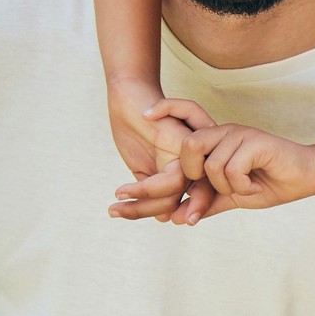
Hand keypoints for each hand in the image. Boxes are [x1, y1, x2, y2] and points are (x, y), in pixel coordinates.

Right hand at [106, 96, 214, 223]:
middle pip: (184, 200)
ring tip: (116, 202)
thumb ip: (155, 190)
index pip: (188, 201)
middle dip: (151, 211)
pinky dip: (145, 189)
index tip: (132, 218)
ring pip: (176, 193)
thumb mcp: (145, 166)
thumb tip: (164, 217)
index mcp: (191, 170)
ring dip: (142, 202)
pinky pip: (172, 179)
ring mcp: (195, 154)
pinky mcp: (187, 144)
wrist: (131, 97)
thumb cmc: (138, 130)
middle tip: (117, 214)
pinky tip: (122, 189)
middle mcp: (198, 163)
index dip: (161, 213)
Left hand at [171, 122, 314, 220]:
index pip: (184, 136)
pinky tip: (256, 187)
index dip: (167, 116)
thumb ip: (205, 203)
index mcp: (215, 141)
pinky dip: (243, 187)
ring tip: (247, 188)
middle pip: (190, 145)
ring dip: (229, 188)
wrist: (305, 179)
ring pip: (213, 166)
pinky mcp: (256, 142)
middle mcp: (225, 133)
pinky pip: (233, 170)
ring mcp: (241, 135)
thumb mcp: (231, 196)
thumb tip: (176, 218)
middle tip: (219, 187)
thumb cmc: (269, 184)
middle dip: (197, 175)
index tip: (149, 113)